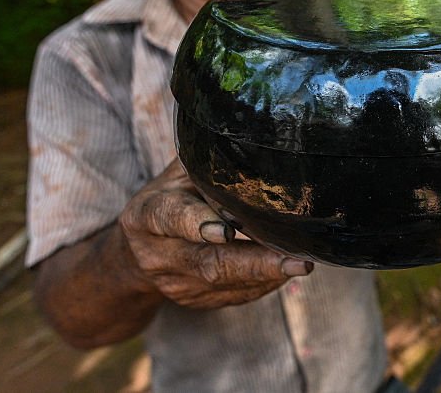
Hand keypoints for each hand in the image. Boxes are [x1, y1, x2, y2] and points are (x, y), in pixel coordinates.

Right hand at [118, 159, 311, 309]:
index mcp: (147, 215)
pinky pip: (235, 296)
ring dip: (267, 275)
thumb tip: (258, 139)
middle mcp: (158, 255)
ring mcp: (176, 284)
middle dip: (256, 263)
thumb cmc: (172, 197)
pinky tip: (285, 270)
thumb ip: (209, 164)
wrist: (139, 251)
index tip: (228, 231)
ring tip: (301, 263)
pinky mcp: (195, 301)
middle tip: (297, 261)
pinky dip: (263, 283)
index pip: (172, 219)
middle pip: (209, 263)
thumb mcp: (178, 174)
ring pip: (226, 283)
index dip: (198, 224)